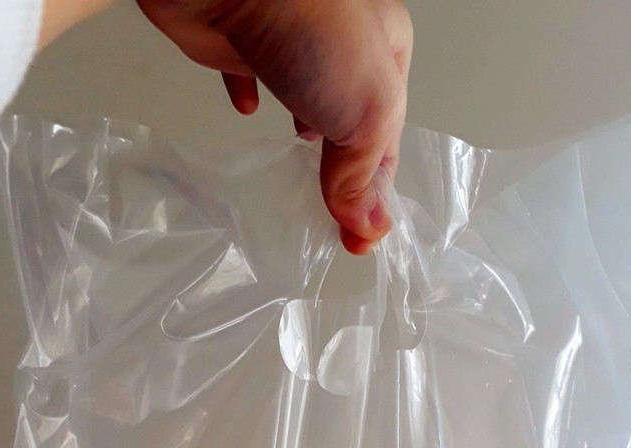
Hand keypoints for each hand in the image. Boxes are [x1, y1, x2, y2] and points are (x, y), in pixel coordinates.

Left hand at [136, 0, 412, 252]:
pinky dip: (253, 99)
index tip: (358, 238)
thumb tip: (367, 227)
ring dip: (307, 133)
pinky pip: (249, 74)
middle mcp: (343, 45)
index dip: (376, 194)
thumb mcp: (364, 113)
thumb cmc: (314, 26)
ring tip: (299, 168)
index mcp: (387, 53)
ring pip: (305, 98)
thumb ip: (363, 175)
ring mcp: (291, 41)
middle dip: (344, 166)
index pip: (389, 140)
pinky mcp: (241, 42)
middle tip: (329, 215)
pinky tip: (250, 114)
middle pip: (350, 120)